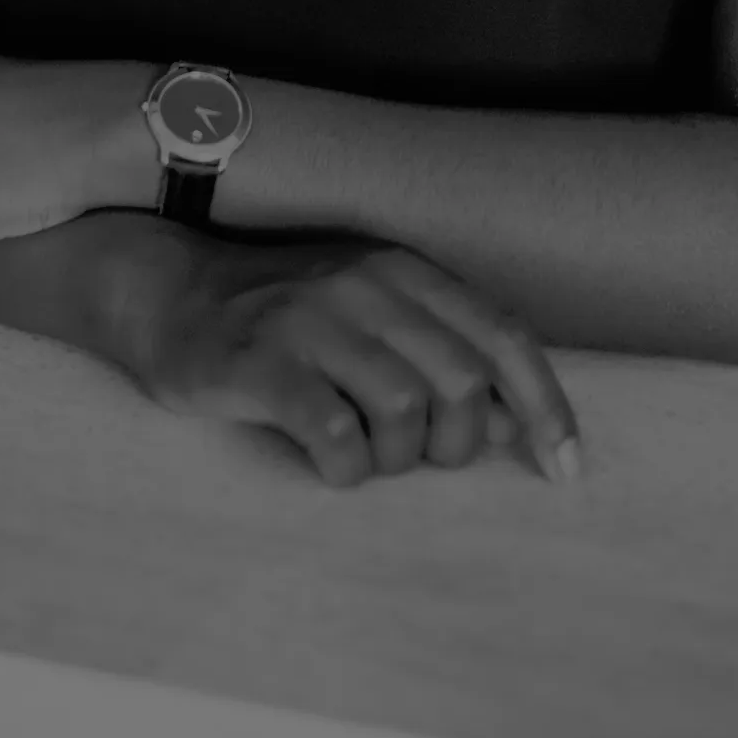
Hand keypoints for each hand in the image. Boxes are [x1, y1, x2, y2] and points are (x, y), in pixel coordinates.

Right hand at [142, 228, 582, 488]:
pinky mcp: (261, 362)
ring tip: (365, 453)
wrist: (170, 291)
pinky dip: (346, 467)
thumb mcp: (369, 311)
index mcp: (403, 269)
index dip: (546, 405)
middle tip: (419, 458)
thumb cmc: (284, 316)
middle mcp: (365, 283)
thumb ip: (437, 350)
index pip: (501, 335)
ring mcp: (311, 319)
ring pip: (405, 410)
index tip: (567, 469)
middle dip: (456, 444)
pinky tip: (329, 461)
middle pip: (460, 383)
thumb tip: (509, 422)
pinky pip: (335, 433)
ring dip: (396, 457)